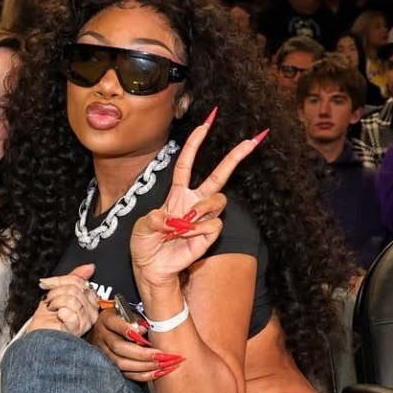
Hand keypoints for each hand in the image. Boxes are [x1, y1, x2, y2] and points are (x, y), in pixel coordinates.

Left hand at [26, 263, 99, 336]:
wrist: (38, 337)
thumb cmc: (47, 321)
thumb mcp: (59, 293)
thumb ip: (75, 278)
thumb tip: (89, 267)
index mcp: (90, 302)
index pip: (79, 281)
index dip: (61, 281)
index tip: (49, 285)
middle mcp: (91, 311)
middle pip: (75, 288)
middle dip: (56, 293)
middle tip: (50, 302)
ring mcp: (87, 321)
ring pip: (71, 298)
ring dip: (55, 303)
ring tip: (53, 310)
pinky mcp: (79, 328)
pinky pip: (68, 311)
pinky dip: (58, 313)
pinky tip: (58, 318)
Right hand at [89, 307, 184, 380]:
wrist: (111, 329)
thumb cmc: (125, 318)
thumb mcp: (130, 313)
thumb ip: (138, 319)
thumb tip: (145, 329)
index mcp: (106, 320)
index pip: (114, 324)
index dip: (127, 329)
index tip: (144, 331)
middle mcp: (102, 336)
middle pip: (118, 347)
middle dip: (142, 353)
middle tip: (162, 355)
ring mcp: (104, 352)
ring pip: (121, 363)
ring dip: (145, 366)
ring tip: (163, 365)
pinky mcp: (111, 365)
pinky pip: (126, 374)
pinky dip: (143, 375)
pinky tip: (157, 372)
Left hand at [131, 116, 266, 287]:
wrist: (152, 269)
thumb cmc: (145, 245)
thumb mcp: (140, 227)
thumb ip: (153, 219)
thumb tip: (171, 218)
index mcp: (177, 195)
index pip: (187, 164)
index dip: (195, 143)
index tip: (206, 123)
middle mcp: (194, 203)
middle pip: (219, 175)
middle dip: (236, 157)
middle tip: (252, 140)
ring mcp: (203, 219)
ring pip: (219, 200)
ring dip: (203, 208)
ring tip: (186, 223)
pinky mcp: (209, 236)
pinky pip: (214, 225)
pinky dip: (200, 229)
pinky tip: (187, 237)